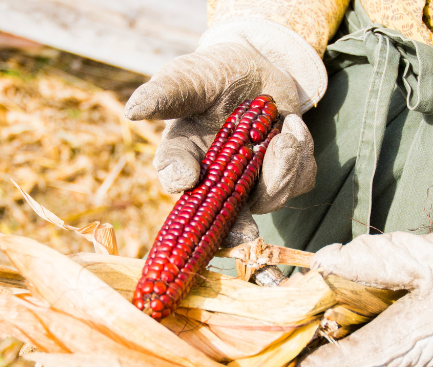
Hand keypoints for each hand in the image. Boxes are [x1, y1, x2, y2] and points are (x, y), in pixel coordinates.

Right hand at [125, 20, 324, 214]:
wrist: (256, 66)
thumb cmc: (211, 74)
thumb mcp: (187, 78)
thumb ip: (166, 94)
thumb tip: (132, 109)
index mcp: (182, 158)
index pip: (173, 178)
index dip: (178, 180)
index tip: (188, 175)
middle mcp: (214, 181)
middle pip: (221, 217)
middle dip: (237, 229)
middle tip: (248, 235)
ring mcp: (249, 183)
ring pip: (268, 199)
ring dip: (281, 171)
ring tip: (285, 131)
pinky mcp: (281, 174)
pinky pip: (297, 181)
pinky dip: (300, 157)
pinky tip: (292, 125)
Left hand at [267, 200, 432, 366]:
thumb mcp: (426, 251)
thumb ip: (370, 260)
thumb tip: (320, 265)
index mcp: (416, 339)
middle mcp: (419, 362)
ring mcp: (426, 365)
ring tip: (275, 366)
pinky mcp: (428, 357)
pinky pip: (375, 364)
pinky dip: (343, 361)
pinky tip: (317, 352)